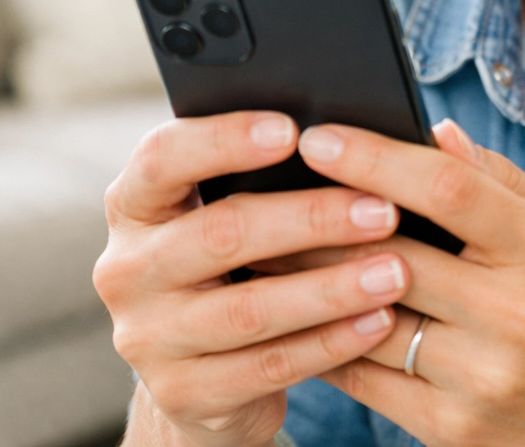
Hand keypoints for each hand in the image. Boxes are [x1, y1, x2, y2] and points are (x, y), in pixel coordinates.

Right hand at [93, 111, 409, 446]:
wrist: (198, 368)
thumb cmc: (229, 259)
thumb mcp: (221, 208)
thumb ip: (263, 172)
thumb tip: (347, 135)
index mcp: (136, 204)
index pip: (164, 157)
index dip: (225, 139)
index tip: (293, 130)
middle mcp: (128, 268)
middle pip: (221, 234)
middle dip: (310, 219)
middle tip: (382, 209)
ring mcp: (149, 338)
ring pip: (251, 310)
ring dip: (332, 289)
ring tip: (396, 271)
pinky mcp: (183, 394)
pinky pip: (269, 367)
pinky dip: (330, 343)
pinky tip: (377, 321)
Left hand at [273, 119, 524, 446]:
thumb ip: (497, 180)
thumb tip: (433, 129)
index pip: (447, 188)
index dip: (374, 157)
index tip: (316, 137)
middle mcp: (515, 313)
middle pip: (392, 253)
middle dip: (318, 218)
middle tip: (263, 187)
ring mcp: (483, 377)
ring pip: (365, 317)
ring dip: (306, 280)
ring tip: (264, 246)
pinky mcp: (452, 427)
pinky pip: (366, 376)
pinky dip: (323, 338)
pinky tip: (295, 311)